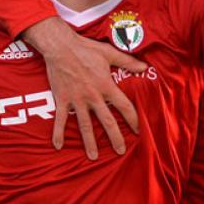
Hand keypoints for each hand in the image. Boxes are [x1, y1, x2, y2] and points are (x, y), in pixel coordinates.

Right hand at [23, 17, 148, 159]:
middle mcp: (93, 96)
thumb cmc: (86, 48)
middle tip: (119, 151)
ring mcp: (77, 100)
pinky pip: (61, 119)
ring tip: (93, 157)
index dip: (133, 119)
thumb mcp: (110, 53)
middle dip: (114, 137)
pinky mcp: (62, 100)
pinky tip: (58, 146)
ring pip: (85, 125)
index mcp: (106, 85)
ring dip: (89, 142)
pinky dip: (58, 133)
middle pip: (107, 121)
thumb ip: (128, 62)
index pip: (124, 106)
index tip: (138, 131)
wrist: (60, 46)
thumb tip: (146, 67)